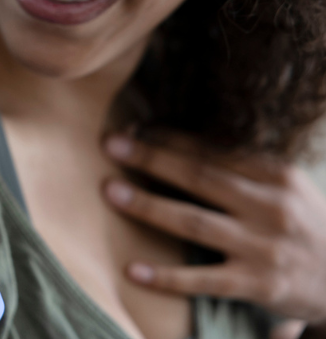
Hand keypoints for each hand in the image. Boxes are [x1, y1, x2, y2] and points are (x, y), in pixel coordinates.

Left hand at [101, 132, 325, 326]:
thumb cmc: (301, 224)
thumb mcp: (283, 187)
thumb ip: (239, 166)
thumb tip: (174, 139)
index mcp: (276, 175)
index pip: (213, 150)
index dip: (169, 137)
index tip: (133, 126)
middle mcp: (271, 207)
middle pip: (200, 176)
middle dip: (152, 158)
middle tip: (110, 144)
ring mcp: (264, 247)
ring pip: (195, 222)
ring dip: (149, 206)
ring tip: (111, 191)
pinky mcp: (259, 285)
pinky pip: (204, 280)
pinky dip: (166, 276)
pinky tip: (133, 270)